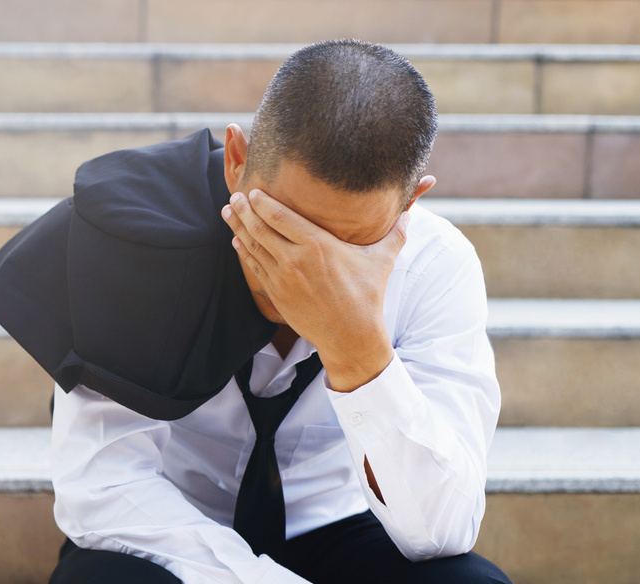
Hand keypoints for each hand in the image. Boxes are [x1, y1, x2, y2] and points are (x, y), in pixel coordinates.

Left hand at [221, 188, 408, 391]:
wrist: (350, 336)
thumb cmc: (367, 296)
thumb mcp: (382, 260)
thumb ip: (395, 231)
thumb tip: (411, 211)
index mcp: (318, 245)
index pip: (281, 216)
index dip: (262, 202)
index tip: (252, 190)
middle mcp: (295, 259)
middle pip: (261, 228)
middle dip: (244, 209)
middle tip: (234, 195)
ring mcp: (282, 278)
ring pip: (253, 246)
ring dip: (238, 227)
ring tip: (228, 211)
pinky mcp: (276, 294)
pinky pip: (255, 267)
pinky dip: (244, 252)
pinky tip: (237, 241)